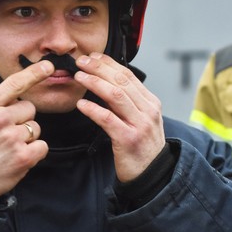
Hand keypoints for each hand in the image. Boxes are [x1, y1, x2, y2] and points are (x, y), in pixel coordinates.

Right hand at [0, 60, 52, 205]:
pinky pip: (42, 146)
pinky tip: (17, 157)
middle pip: (29, 109)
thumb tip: (16, 96)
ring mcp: (12, 138)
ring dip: (27, 138)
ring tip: (8, 148)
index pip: (14, 84)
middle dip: (22, 120)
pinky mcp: (23, 157)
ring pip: (36, 128)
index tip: (48, 66)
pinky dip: (34, 153)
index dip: (33, 73)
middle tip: (5, 135)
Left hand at [73, 53, 164, 182]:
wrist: (153, 175)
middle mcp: (148, 110)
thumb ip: (127, 102)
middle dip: (99, 68)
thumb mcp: (140, 119)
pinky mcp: (128, 139)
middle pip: (122, 81)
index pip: (128, 75)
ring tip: (79, 76)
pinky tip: (80, 104)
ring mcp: (139, 124)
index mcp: (151, 102)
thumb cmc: (141, 147)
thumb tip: (105, 82)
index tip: (93, 56)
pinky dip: (93, 109)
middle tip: (81, 61)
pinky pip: (108, 119)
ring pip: (116, 95)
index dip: (108, 63)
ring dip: (95, 83)